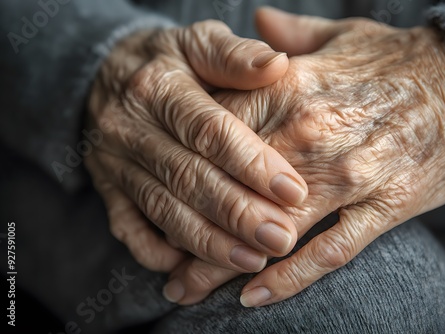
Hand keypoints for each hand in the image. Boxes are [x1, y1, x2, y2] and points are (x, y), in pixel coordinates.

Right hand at [84, 20, 308, 273]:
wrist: (104, 73)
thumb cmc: (167, 59)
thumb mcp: (197, 42)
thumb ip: (235, 56)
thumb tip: (277, 64)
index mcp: (159, 88)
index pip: (210, 132)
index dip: (253, 164)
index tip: (294, 191)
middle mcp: (131, 128)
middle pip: (189, 178)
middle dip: (238, 214)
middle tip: (281, 240)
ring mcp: (115, 163)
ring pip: (163, 209)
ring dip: (208, 242)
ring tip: (252, 261)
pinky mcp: (107, 188)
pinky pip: (126, 227)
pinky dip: (156, 251)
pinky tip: (188, 269)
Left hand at [164, 8, 444, 306]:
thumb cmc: (400, 61)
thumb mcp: (343, 35)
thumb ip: (291, 35)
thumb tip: (256, 19)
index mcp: (291, 88)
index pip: (216, 134)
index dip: (181, 168)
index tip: (155, 193)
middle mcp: (311, 133)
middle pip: (231, 190)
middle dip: (190, 229)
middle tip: (160, 261)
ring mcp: (349, 174)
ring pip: (271, 229)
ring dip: (223, 265)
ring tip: (187, 289)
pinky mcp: (384, 205)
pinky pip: (329, 251)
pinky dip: (288, 277)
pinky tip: (252, 296)